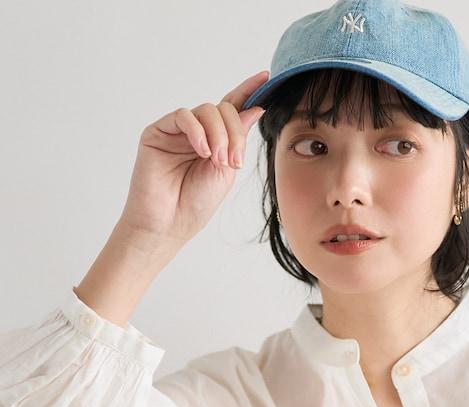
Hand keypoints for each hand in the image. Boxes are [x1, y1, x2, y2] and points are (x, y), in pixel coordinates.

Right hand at [117, 70, 268, 248]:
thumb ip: (238, 139)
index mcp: (216, 141)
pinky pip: (183, 116)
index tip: (266, 77)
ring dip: (218, 134)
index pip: (233, 109)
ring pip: (206, 110)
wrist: (169, 224)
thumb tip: (254, 108)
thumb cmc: (195, 203)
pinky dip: (197, 131)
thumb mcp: (227, 170)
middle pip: (223, 109)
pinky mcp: (158, 132)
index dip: (248, 91)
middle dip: (234, 132)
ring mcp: (177, 131)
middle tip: (233, 161)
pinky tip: (202, 151)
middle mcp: (197, 132)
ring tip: (217, 160)